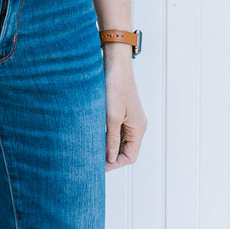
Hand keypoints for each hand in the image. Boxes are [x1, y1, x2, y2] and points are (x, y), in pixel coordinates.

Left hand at [103, 45, 146, 170]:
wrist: (114, 63)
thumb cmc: (115, 87)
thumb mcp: (112, 116)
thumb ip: (111, 139)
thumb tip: (109, 158)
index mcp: (138, 128)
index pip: (130, 156)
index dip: (115, 163)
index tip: (99, 166)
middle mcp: (135, 125)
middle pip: (124, 149)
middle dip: (110, 156)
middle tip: (92, 159)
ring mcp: (128, 118)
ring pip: (118, 140)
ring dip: (106, 145)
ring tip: (91, 148)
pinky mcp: (120, 111)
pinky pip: (114, 129)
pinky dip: (105, 135)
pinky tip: (93, 135)